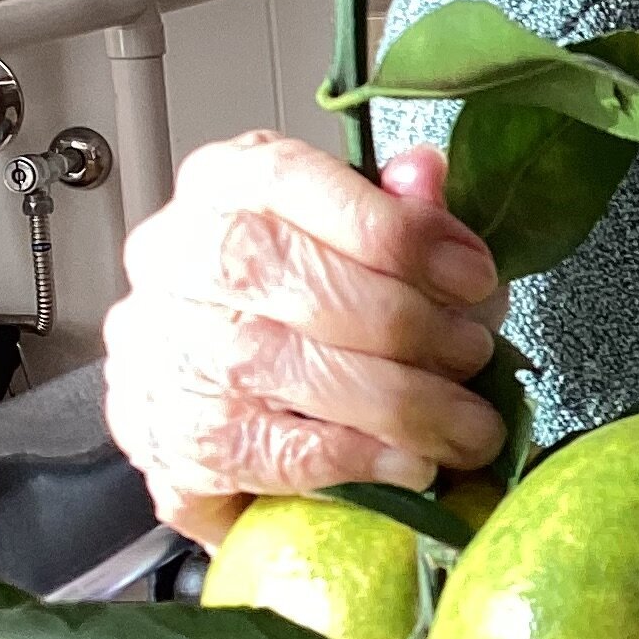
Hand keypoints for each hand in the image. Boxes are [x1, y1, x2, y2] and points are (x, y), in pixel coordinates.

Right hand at [103, 133, 505, 544]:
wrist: (202, 385)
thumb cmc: (290, 297)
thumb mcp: (347, 231)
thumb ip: (392, 208)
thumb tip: (426, 175)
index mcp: (225, 185)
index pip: (292, 181)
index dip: (396, 231)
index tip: (473, 275)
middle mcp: (178, 259)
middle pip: (295, 281)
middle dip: (409, 325)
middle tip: (472, 353)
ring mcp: (164, 350)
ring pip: (286, 369)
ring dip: (401, 404)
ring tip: (466, 424)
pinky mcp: (173, 439)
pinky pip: (270, 451)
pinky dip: (355, 459)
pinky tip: (411, 462)